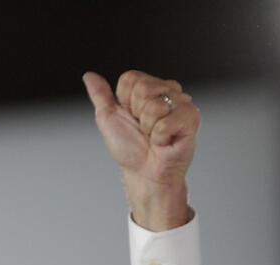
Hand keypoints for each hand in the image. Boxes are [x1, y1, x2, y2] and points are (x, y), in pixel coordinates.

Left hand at [83, 71, 199, 230]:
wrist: (144, 172)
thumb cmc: (131, 149)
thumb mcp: (108, 119)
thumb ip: (100, 95)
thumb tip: (89, 76)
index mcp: (148, 88)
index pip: (130, 78)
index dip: (124, 101)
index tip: (131, 116)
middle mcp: (167, 91)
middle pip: (142, 88)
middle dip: (137, 114)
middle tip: (144, 128)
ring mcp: (181, 103)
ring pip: (154, 105)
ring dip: (148, 127)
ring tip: (155, 135)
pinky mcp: (191, 117)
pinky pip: (165, 122)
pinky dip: (160, 137)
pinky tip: (165, 141)